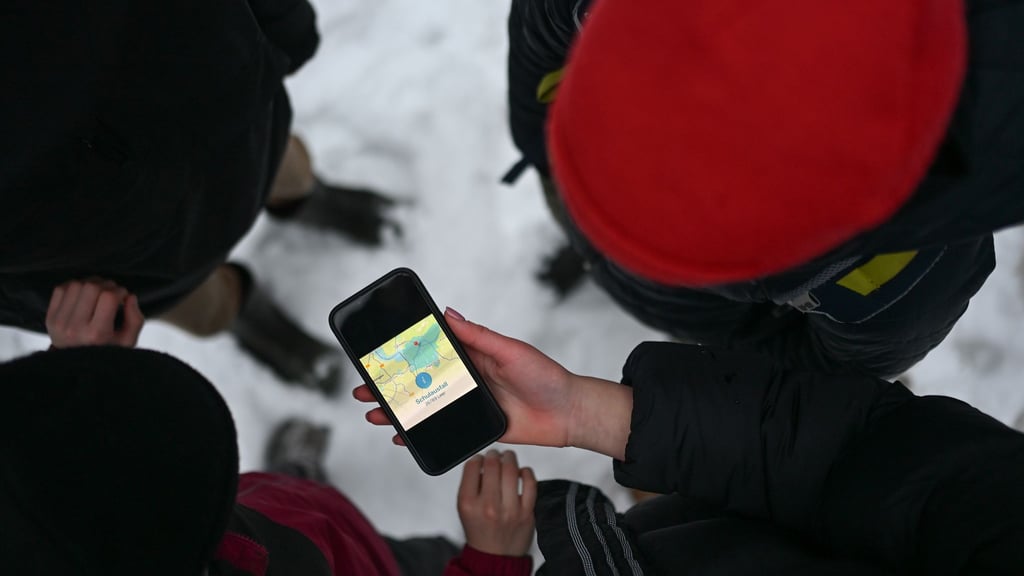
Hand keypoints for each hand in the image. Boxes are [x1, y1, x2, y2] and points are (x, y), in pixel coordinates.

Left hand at [46, 279, 143, 347]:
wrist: (76, 367)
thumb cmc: (105, 353)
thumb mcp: (128, 342)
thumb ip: (135, 319)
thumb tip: (130, 297)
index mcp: (97, 334)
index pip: (109, 297)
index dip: (120, 291)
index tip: (123, 297)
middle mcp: (76, 327)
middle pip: (92, 287)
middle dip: (106, 285)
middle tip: (111, 293)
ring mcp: (60, 321)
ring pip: (76, 285)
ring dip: (90, 283)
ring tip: (98, 292)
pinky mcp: (50, 317)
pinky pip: (61, 289)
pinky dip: (74, 286)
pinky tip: (83, 294)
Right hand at [354, 308, 577, 447]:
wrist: (569, 414)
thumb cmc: (546, 376)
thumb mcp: (510, 350)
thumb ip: (478, 335)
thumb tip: (448, 312)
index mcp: (472, 357)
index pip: (430, 352)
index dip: (402, 354)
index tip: (377, 354)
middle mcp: (465, 380)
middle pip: (419, 382)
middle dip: (389, 386)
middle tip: (364, 389)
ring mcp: (467, 405)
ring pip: (424, 408)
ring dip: (397, 411)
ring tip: (374, 414)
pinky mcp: (474, 429)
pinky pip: (441, 432)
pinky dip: (418, 435)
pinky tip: (400, 438)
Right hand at [457, 450, 535, 556]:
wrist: (495, 557)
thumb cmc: (480, 530)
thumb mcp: (464, 508)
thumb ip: (470, 484)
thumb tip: (483, 459)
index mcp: (468, 503)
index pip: (472, 466)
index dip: (478, 458)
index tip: (481, 459)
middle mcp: (488, 506)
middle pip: (493, 464)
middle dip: (494, 454)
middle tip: (495, 455)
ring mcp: (510, 509)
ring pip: (512, 469)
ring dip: (510, 459)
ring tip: (508, 459)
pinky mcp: (527, 512)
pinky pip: (530, 482)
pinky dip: (526, 472)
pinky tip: (521, 472)